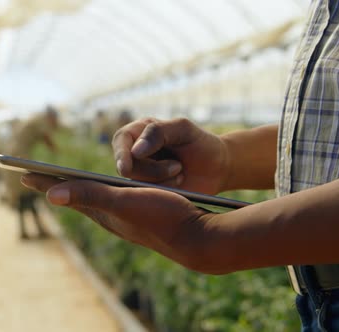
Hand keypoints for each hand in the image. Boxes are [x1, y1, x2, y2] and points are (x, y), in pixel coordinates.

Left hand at [21, 173, 214, 271]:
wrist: (199, 239)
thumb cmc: (163, 216)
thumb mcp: (123, 202)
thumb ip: (89, 195)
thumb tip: (51, 195)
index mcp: (101, 212)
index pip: (65, 192)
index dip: (43, 182)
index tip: (22, 173)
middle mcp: (109, 216)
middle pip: (75, 196)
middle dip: (55, 184)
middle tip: (35, 176)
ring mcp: (124, 218)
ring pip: (92, 199)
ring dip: (75, 188)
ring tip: (63, 182)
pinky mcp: (140, 215)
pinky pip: (111, 200)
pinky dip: (99, 192)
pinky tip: (104, 191)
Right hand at [113, 118, 228, 194]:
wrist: (218, 169)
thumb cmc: (201, 144)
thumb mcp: (184, 129)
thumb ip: (158, 132)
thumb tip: (134, 151)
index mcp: (139, 132)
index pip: (120, 141)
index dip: (121, 155)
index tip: (126, 168)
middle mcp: (134, 153)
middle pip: (127, 167)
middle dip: (153, 170)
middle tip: (178, 167)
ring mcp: (140, 174)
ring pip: (136, 183)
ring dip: (162, 180)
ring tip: (180, 172)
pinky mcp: (148, 191)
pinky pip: (148, 196)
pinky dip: (165, 191)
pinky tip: (178, 184)